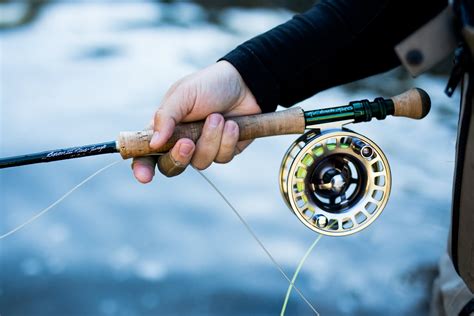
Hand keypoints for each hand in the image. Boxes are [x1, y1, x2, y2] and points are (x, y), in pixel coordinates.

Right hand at [132, 61, 260, 182]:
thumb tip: (154, 144)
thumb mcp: (184, 94)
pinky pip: (222, 158)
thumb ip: (166, 117)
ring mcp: (203, 149)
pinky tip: (233, 124)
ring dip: (210, 139)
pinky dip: (228, 140)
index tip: (144, 176)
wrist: (246, 84)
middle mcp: (181, 142)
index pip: (146, 153)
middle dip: (179, 157)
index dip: (142, 167)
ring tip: (218, 117)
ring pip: (200, 163)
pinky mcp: (224, 152)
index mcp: (165, 128)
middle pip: (171, 167)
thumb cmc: (210, 85)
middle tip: (187, 143)